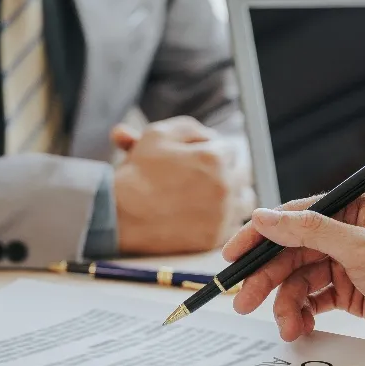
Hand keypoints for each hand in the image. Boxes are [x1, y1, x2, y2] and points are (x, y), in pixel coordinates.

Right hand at [112, 116, 254, 253]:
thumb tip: (210, 137)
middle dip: (228, 171)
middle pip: (244, 174)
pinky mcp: (215, 237)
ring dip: (234, 195)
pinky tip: (208, 216)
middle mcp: (224, 186)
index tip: (199, 159)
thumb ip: (190, 128)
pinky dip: (226, 220)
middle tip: (208, 176)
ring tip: (214, 196)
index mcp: (214, 158)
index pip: (231, 149)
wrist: (118, 215)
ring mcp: (222, 214)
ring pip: (246, 200)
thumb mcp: (158, 134)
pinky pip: (235, 226)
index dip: (213, 151)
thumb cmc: (136, 173)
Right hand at [222, 190, 364, 350]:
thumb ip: (310, 232)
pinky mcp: (350, 291)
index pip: (291, 219)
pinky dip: (302, 313)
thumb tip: (264, 216)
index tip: (232, 257)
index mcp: (350, 208)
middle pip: (289, 253)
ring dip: (286, 303)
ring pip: (298, 280)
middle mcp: (345, 232)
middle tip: (243, 302)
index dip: (258, 238)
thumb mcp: (363, 249)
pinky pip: (313, 299)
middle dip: (266, 278)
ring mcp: (346, 263)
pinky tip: (299, 328)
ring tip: (285, 327)